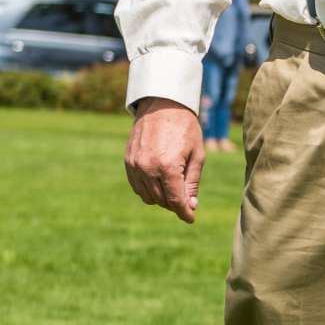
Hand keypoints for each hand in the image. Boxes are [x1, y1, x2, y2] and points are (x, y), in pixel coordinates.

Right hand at [125, 99, 204, 223]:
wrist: (162, 105)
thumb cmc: (185, 128)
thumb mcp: (197, 155)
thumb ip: (192, 183)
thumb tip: (190, 206)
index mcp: (168, 167)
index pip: (175, 200)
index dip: (184, 212)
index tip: (191, 218)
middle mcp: (148, 168)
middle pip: (162, 201)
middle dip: (175, 204)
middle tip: (185, 200)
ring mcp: (135, 165)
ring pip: (148, 196)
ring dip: (161, 199)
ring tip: (173, 190)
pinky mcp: (128, 162)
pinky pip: (137, 186)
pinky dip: (148, 190)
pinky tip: (159, 184)